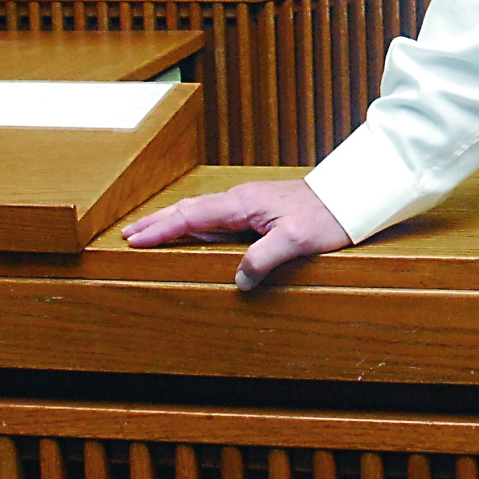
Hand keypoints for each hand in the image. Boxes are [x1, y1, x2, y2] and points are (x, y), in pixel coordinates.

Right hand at [121, 180, 349, 290]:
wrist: (350, 198)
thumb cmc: (326, 216)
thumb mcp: (296, 241)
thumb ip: (264, 258)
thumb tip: (238, 281)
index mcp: (243, 204)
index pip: (191, 215)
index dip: (161, 229)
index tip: (135, 239)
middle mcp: (241, 200)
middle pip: (189, 209)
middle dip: (157, 222)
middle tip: (128, 235)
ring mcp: (249, 204)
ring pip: (201, 212)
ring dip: (173, 221)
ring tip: (149, 232)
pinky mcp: (259, 211)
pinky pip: (217, 217)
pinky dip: (194, 223)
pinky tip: (191, 232)